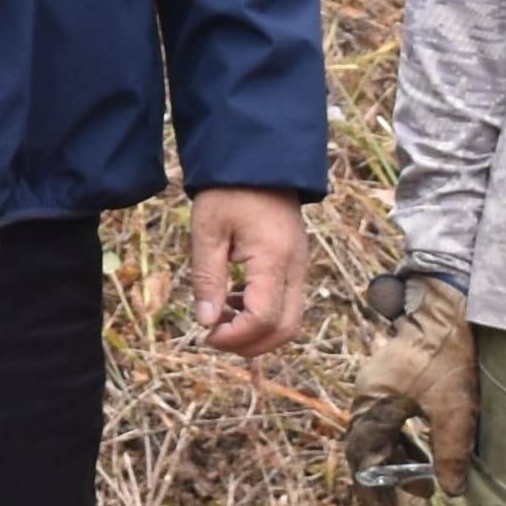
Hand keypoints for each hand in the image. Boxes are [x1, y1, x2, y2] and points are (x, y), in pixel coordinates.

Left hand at [182, 187, 312, 358]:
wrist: (259, 161)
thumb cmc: (229, 191)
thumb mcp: (207, 231)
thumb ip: (207, 279)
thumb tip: (206, 323)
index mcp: (274, 259)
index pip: (264, 318)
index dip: (235, 336)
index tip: (206, 335)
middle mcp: (296, 268)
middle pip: (286, 329)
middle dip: (250, 344)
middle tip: (213, 337)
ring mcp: (300, 267)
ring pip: (290, 320)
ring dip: (257, 331)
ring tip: (220, 319)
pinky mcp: (296, 265)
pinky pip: (288, 303)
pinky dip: (263, 315)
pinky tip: (233, 302)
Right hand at [342, 275, 473, 504]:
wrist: (449, 305)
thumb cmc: (448, 353)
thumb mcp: (455, 408)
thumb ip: (451, 451)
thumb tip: (451, 491)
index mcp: (373, 403)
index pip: (363, 456)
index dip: (373, 490)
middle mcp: (368, 394)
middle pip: (366, 447)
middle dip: (381, 481)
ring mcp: (380, 385)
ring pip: (379, 434)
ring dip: (396, 462)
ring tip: (419, 486)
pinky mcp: (395, 378)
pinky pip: (390, 419)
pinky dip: (403, 442)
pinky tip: (423, 454)